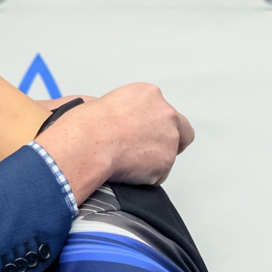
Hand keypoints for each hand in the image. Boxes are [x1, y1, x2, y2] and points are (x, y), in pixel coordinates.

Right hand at [37, 82, 194, 197]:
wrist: (89, 143)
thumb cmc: (90, 125)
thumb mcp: (110, 103)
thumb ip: (130, 111)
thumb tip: (130, 125)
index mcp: (149, 94)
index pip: (167, 111)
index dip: (159, 126)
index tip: (148, 134)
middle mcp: (165, 114)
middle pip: (182, 133)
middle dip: (169, 143)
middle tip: (149, 153)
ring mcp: (168, 139)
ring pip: (167, 156)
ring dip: (152, 162)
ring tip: (126, 162)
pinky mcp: (165, 162)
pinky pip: (158, 175)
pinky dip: (145, 177)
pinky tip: (127, 170)